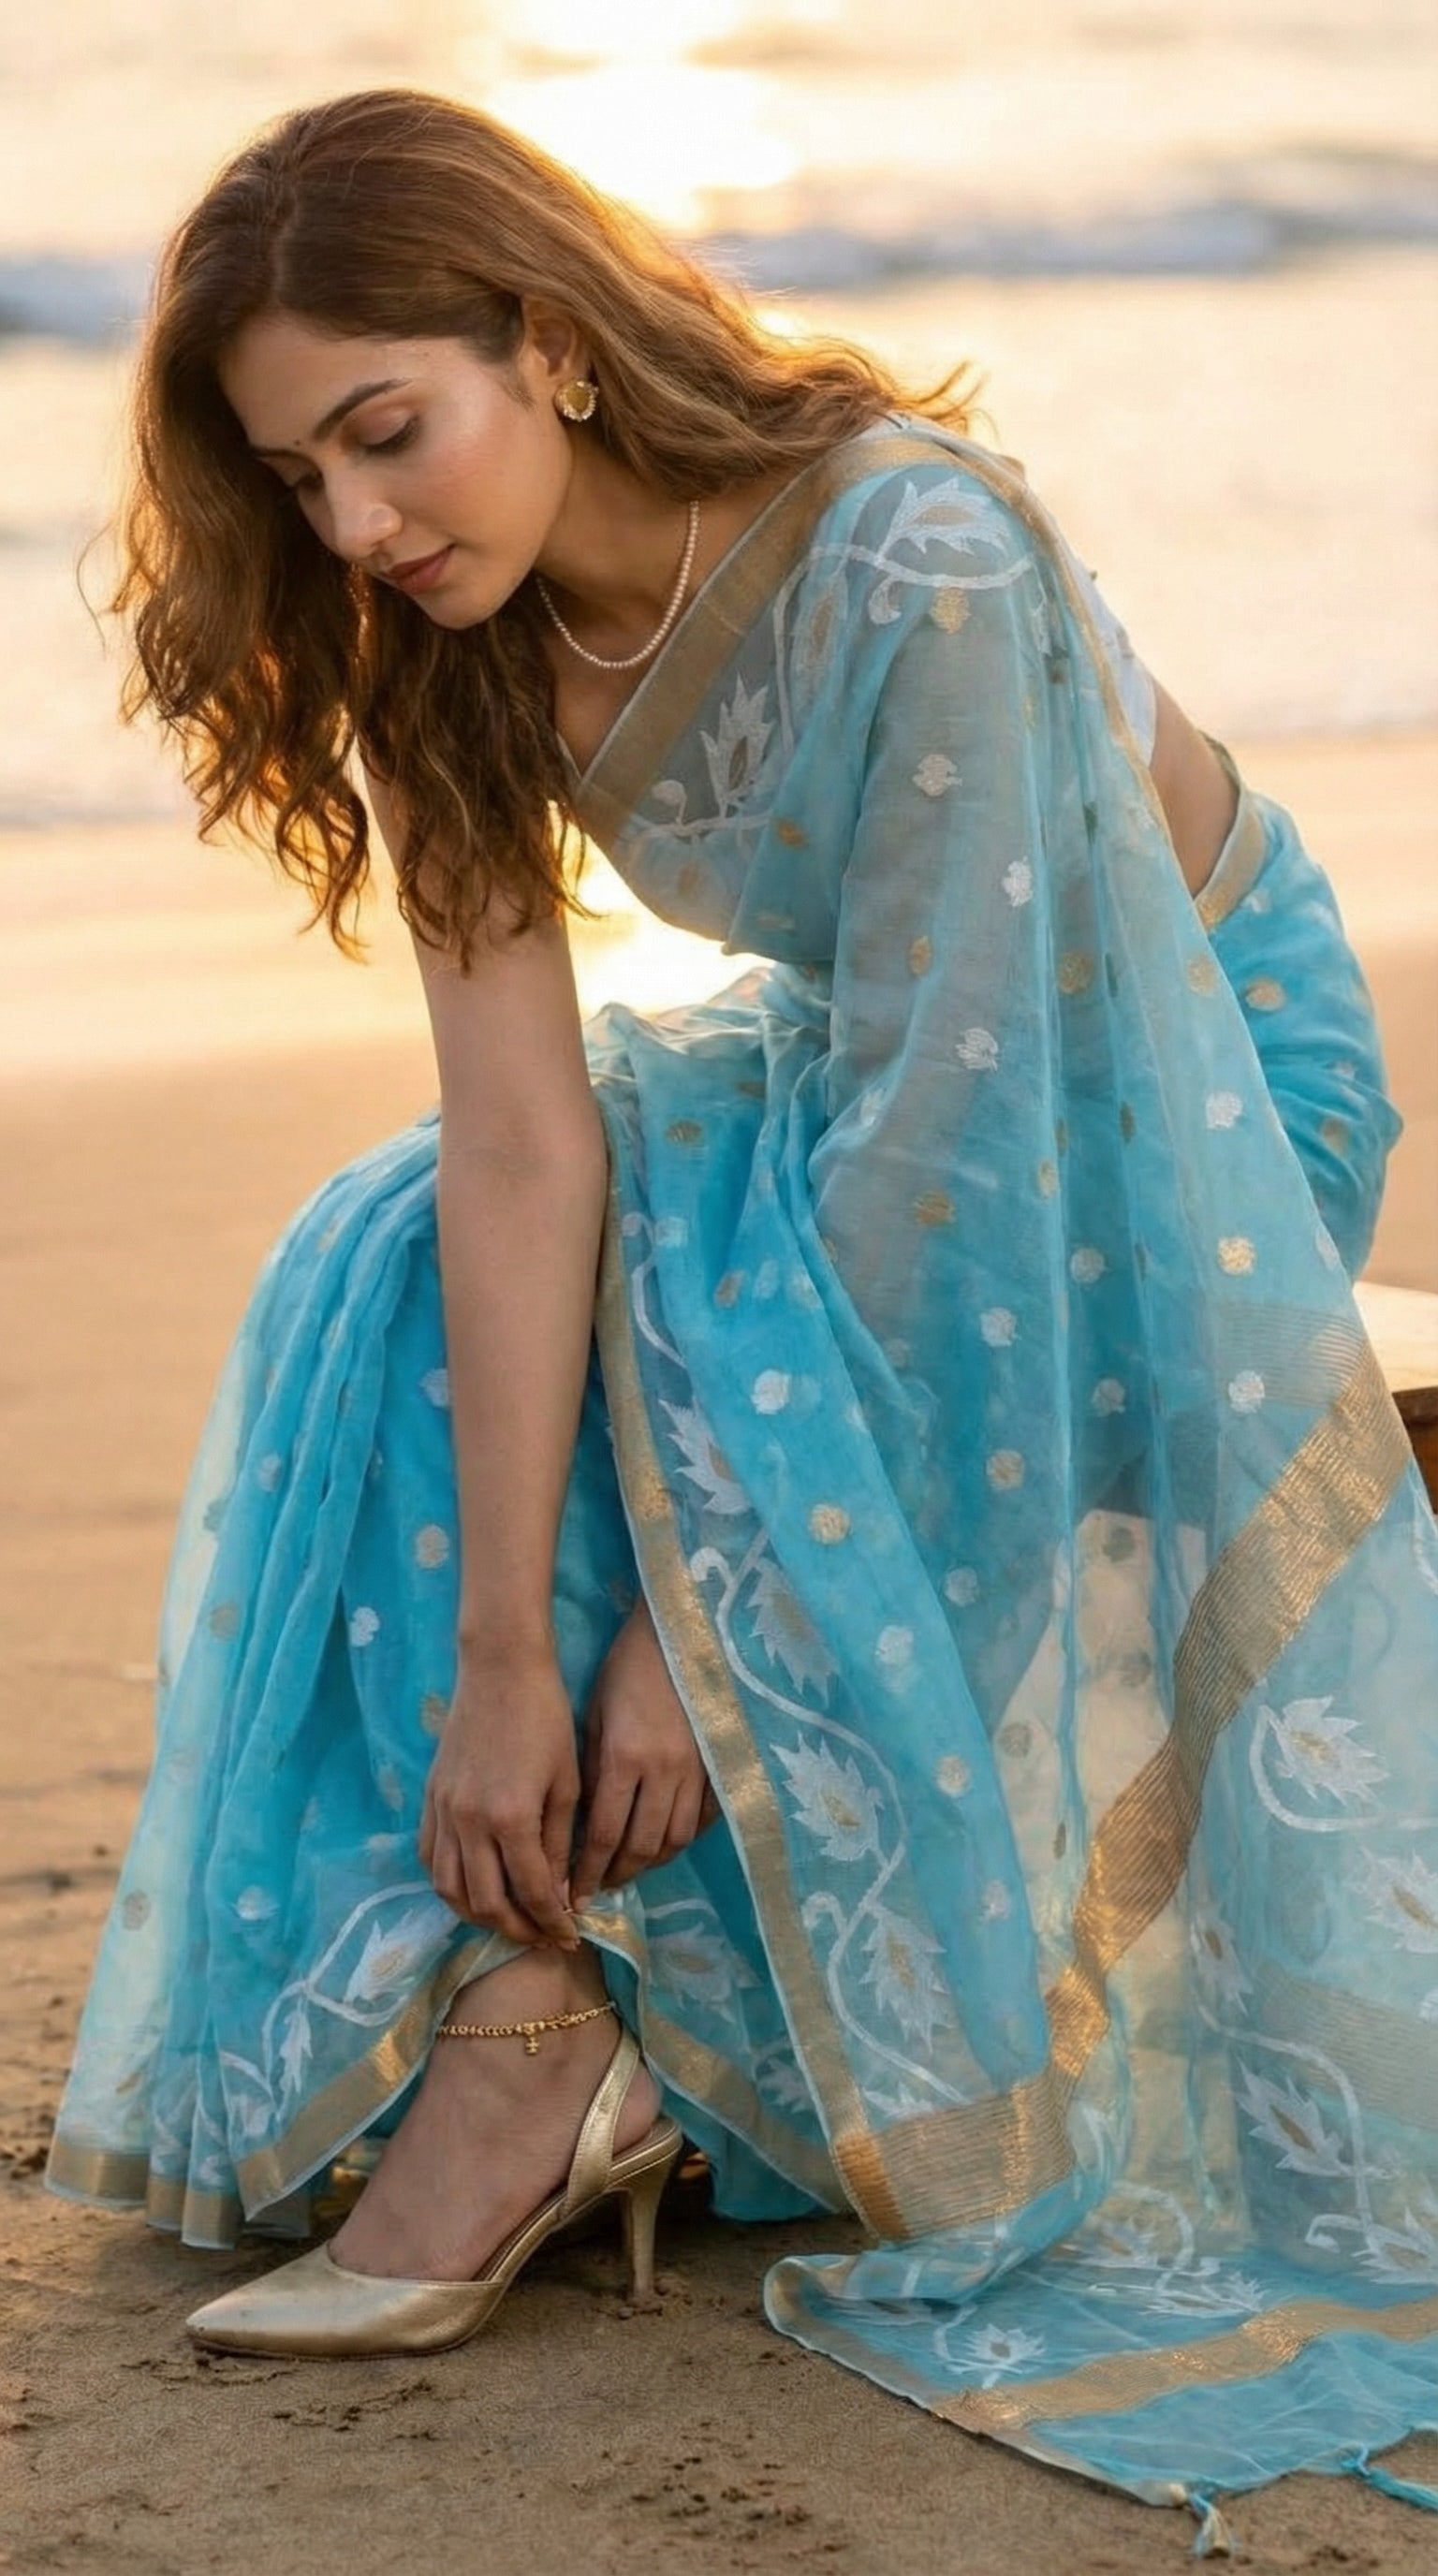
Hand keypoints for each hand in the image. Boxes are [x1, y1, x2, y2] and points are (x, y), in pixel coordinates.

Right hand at [419, 1642, 581, 1947]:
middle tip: (542, 1936)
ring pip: (450, 1889)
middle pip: (485, 1902)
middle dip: (516, 1928)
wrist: (500, 1671)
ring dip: (479, 1915)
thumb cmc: (546, 1720)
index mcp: (510, 1818)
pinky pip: (430, 1859)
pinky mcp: (430, 1800)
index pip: (532, 1891)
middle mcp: (468, 1822)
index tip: (571, 1935)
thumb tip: (562, 1894)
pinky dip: (450, 1885)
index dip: (552, 1921)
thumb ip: (561, 1844)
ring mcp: (442, 1812)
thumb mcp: (566, 1784)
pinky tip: (473, 1889)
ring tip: (508, 1920)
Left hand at [571, 1595, 718, 1905]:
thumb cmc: (624, 1669)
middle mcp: (664, 1771)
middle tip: (598, 1890)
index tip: (572, 1898)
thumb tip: (580, 1827)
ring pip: (676, 1840)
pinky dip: (683, 1839)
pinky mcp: (719, 1764)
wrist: (677, 1634)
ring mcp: (698, 1770)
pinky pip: (705, 1819)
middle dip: (617, 1876)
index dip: (587, 1874)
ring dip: (650, 1863)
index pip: (604, 1836)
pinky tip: (664, 1842)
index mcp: (624, 1758)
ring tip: (628, 1870)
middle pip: (642, 1847)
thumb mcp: (594, 1717)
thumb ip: (590, 1772)